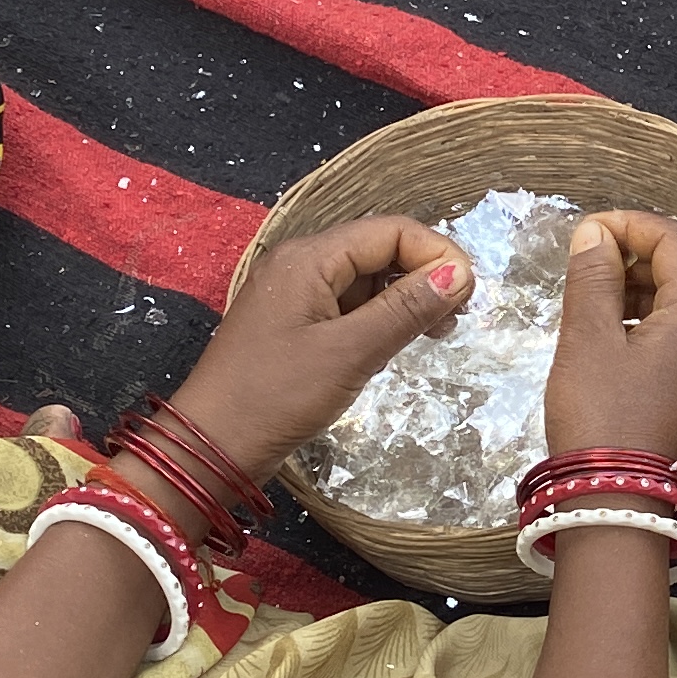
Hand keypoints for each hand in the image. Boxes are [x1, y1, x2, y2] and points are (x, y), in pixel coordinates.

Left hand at [162, 215, 473, 486]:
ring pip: (367, 278)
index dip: (437, 255)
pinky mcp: (294, 323)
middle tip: (454, 321)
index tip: (467, 298)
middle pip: (380, 249)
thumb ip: (405, 309)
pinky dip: (379, 317)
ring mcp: (295, 293)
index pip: (392, 230)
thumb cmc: (276, 397)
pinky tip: (395, 344)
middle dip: (424, 275)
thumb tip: (459, 273)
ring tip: (432, 335)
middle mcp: (301, 263)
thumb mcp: (350, 353)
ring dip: (405, 299)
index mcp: (310, 258)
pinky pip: (348, 304)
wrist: (210, 447)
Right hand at [541, 205, 676, 463]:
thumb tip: (595, 233)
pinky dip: (654, 320)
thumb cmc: (600, 416)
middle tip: (586, 265)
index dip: (630, 225)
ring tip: (593, 299)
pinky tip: (614, 333)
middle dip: (637, 256)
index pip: (676, 240)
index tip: (585, 232)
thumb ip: (594, 277)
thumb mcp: (588, 340)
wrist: (620, 500)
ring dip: (643, 288)